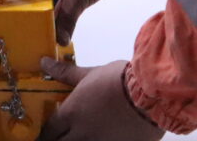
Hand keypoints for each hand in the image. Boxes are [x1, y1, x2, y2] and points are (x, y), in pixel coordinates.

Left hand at [38, 59, 162, 140]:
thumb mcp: (90, 73)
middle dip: (57, 140)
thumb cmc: (119, 80)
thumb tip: (45, 63)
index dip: (45, 134)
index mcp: (71, 114)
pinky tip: (101, 138)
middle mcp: (81, 133)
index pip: (49, 131)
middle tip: (59, 136)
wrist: (151, 94)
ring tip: (81, 135)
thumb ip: (65, 73)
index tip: (45, 133)